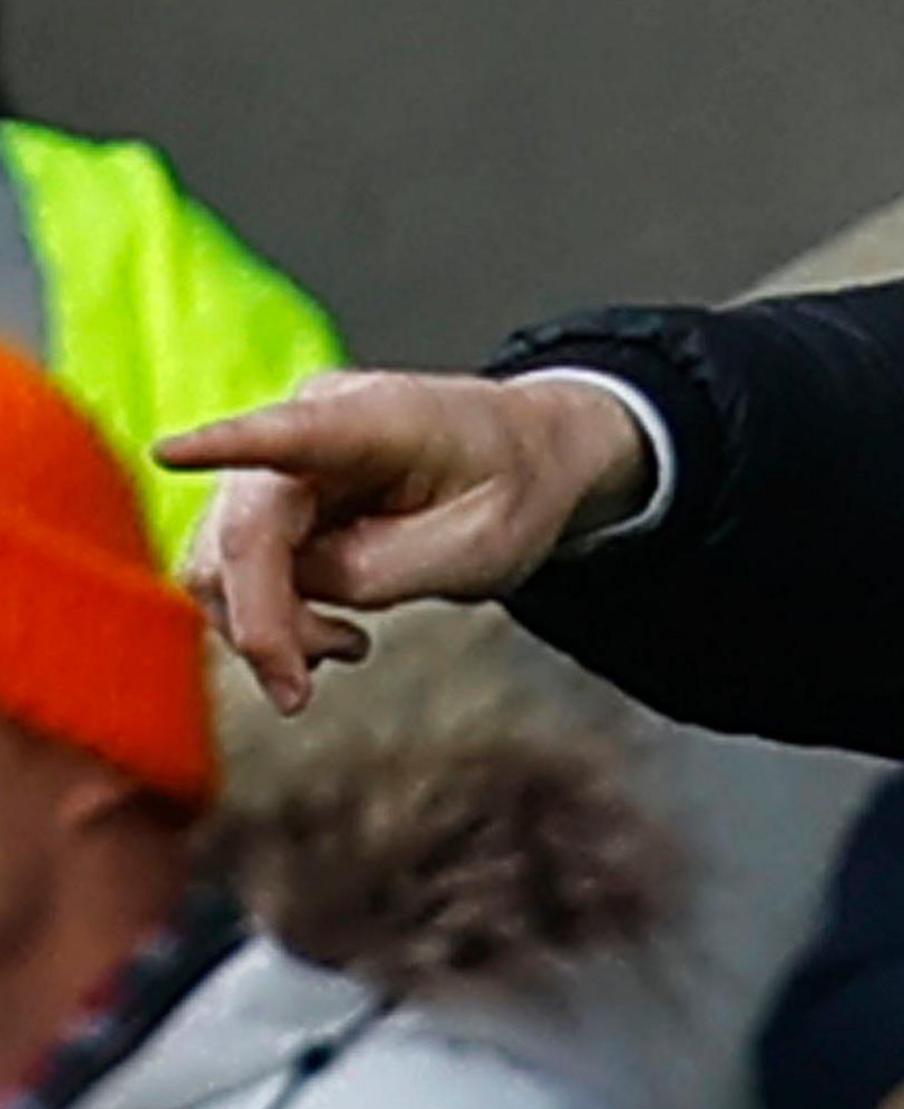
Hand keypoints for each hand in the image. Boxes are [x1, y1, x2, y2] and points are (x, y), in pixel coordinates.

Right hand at [162, 371, 650, 713]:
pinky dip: (270, 615)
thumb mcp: (478, 546)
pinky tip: (329, 634)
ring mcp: (277, 460)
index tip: (173, 452)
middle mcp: (307, 424)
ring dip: (268, 625)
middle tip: (303, 690)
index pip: (291, 432)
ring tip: (346, 645)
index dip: (226, 446)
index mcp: (377, 417)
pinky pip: (236, 570)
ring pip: (221, 562)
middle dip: (262, 626)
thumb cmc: (511, 487)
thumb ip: (378, 570)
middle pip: (242, 536)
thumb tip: (294, 587)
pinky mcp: (267, 499)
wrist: (525, 458)